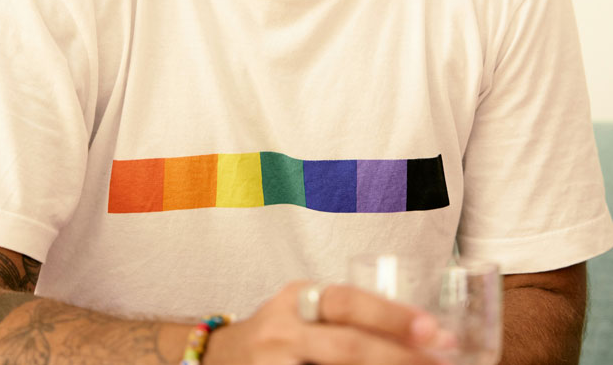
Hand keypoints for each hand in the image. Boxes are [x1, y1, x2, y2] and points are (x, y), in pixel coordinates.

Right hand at [205, 280, 453, 364]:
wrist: (218, 358)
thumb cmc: (278, 336)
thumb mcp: (303, 313)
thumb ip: (344, 318)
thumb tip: (417, 334)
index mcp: (296, 298)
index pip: (348, 301)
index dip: (391, 315)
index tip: (432, 329)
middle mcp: (283, 329)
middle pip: (346, 345)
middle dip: (396, 355)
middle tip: (438, 360)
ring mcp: (275, 364)